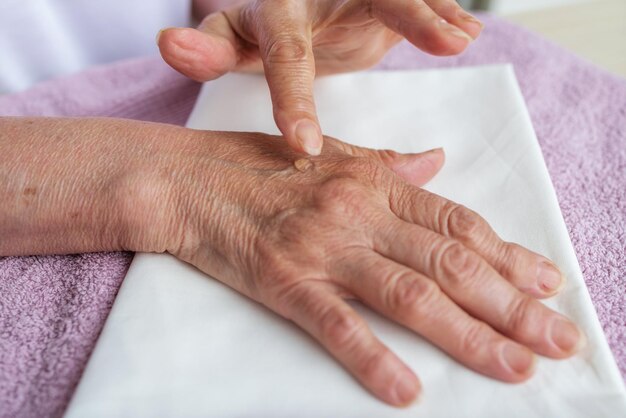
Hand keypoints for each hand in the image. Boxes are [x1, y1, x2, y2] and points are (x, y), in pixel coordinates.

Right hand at [140, 130, 582, 406]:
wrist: (190, 180)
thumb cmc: (261, 164)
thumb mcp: (333, 153)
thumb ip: (389, 165)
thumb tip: (435, 162)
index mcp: (374, 182)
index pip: (456, 222)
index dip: (507, 255)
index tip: (546, 284)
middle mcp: (358, 214)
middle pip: (449, 263)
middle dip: (510, 304)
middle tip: (556, 339)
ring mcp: (323, 249)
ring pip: (410, 295)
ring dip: (467, 335)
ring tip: (514, 366)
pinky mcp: (285, 282)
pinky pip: (336, 325)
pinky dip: (373, 358)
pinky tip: (408, 392)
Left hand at [157, 0, 482, 154]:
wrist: (297, 1)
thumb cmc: (261, 26)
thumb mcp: (233, 37)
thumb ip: (210, 47)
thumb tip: (168, 45)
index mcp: (278, 7)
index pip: (286, 53)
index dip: (295, 97)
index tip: (304, 146)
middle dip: (409, 14)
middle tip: (445, 40)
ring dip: (434, 11)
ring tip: (461, 37)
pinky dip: (444, 13)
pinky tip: (467, 33)